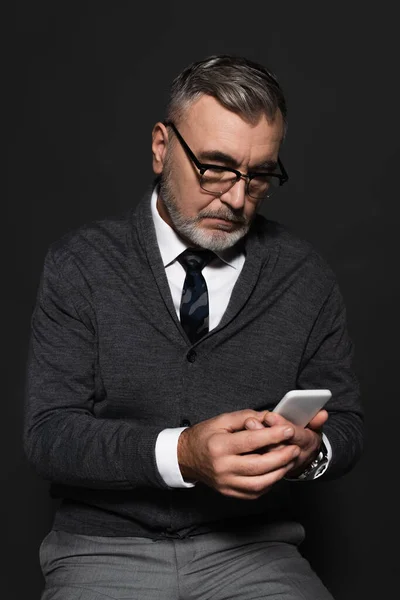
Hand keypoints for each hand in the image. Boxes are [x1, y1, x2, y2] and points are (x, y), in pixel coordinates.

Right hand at [177, 409, 300, 499]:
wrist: (186, 457)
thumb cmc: (204, 436)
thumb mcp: (222, 420)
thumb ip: (246, 417)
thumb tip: (269, 417)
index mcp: (219, 446)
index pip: (251, 441)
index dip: (273, 436)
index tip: (288, 430)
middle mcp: (222, 467)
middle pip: (259, 465)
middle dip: (281, 457)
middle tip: (294, 448)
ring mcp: (226, 483)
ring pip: (260, 483)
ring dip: (279, 472)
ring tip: (289, 460)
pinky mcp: (230, 492)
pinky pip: (255, 492)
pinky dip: (269, 482)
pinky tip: (276, 471)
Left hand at [244, 410, 327, 477]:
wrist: (302, 459)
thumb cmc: (305, 437)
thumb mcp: (314, 428)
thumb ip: (316, 420)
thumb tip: (322, 413)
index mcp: (308, 442)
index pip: (296, 435)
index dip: (282, 425)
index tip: (269, 416)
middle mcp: (295, 455)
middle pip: (278, 446)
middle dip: (264, 432)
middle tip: (250, 421)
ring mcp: (283, 464)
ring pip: (268, 455)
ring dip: (255, 440)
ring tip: (245, 425)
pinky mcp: (271, 468)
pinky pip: (261, 461)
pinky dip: (252, 450)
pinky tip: (243, 437)